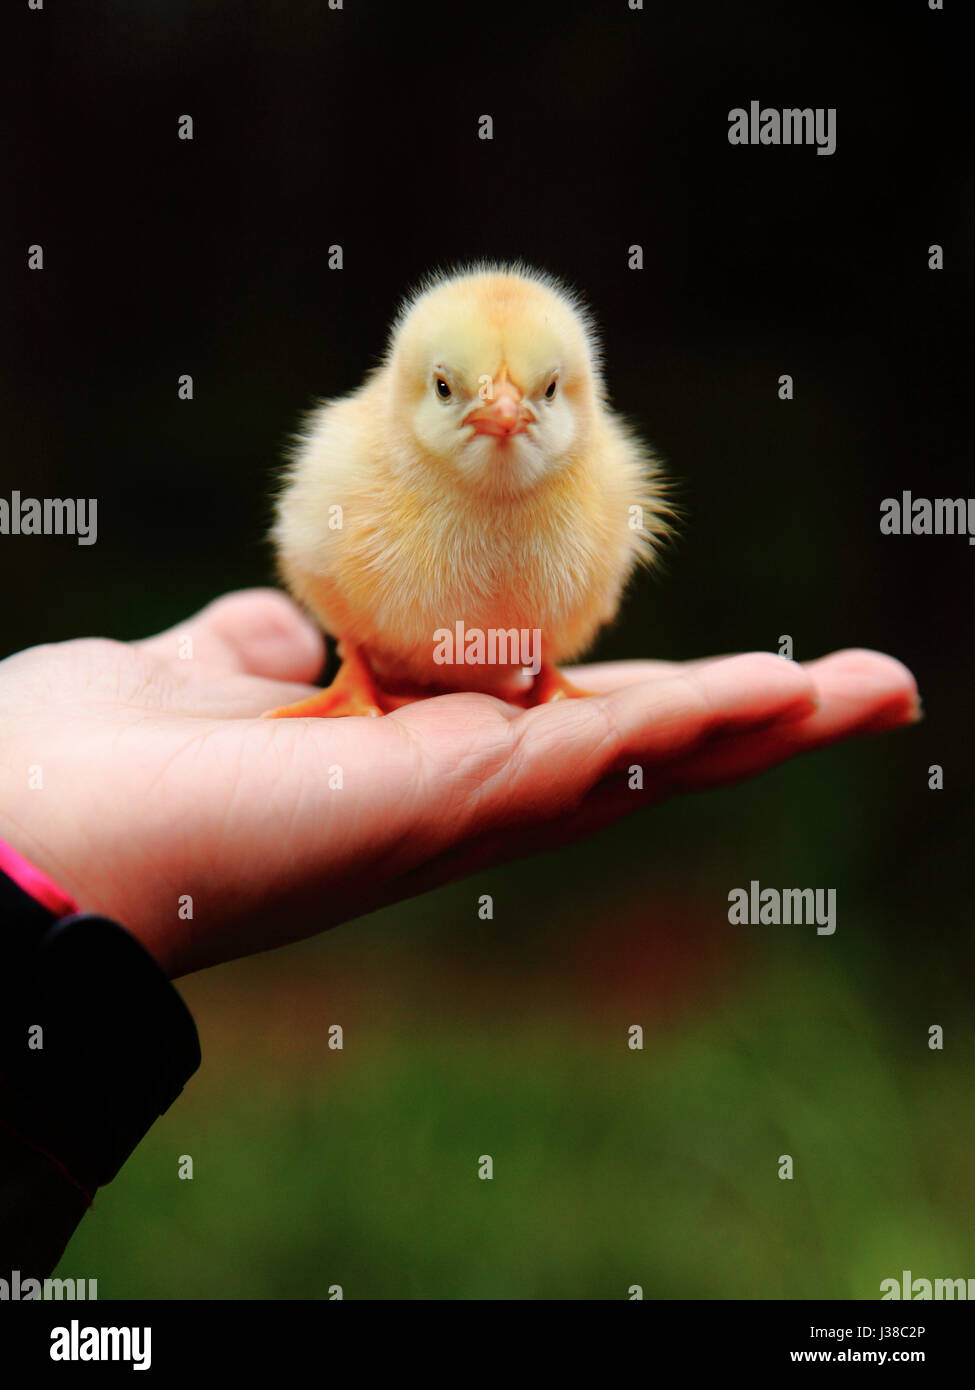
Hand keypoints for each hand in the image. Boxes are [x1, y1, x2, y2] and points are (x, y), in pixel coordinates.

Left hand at [0, 590, 919, 977]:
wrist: (16, 828)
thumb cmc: (90, 760)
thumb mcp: (196, 674)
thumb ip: (260, 654)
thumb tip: (297, 636)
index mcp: (394, 764)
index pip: (551, 724)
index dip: (647, 699)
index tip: (735, 673)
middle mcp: (440, 800)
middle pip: (625, 755)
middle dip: (747, 722)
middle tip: (864, 692)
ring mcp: (448, 811)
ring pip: (634, 761)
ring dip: (753, 722)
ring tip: (862, 694)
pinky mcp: (434, 806)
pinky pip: (584, 756)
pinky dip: (683, 723)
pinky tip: (774, 694)